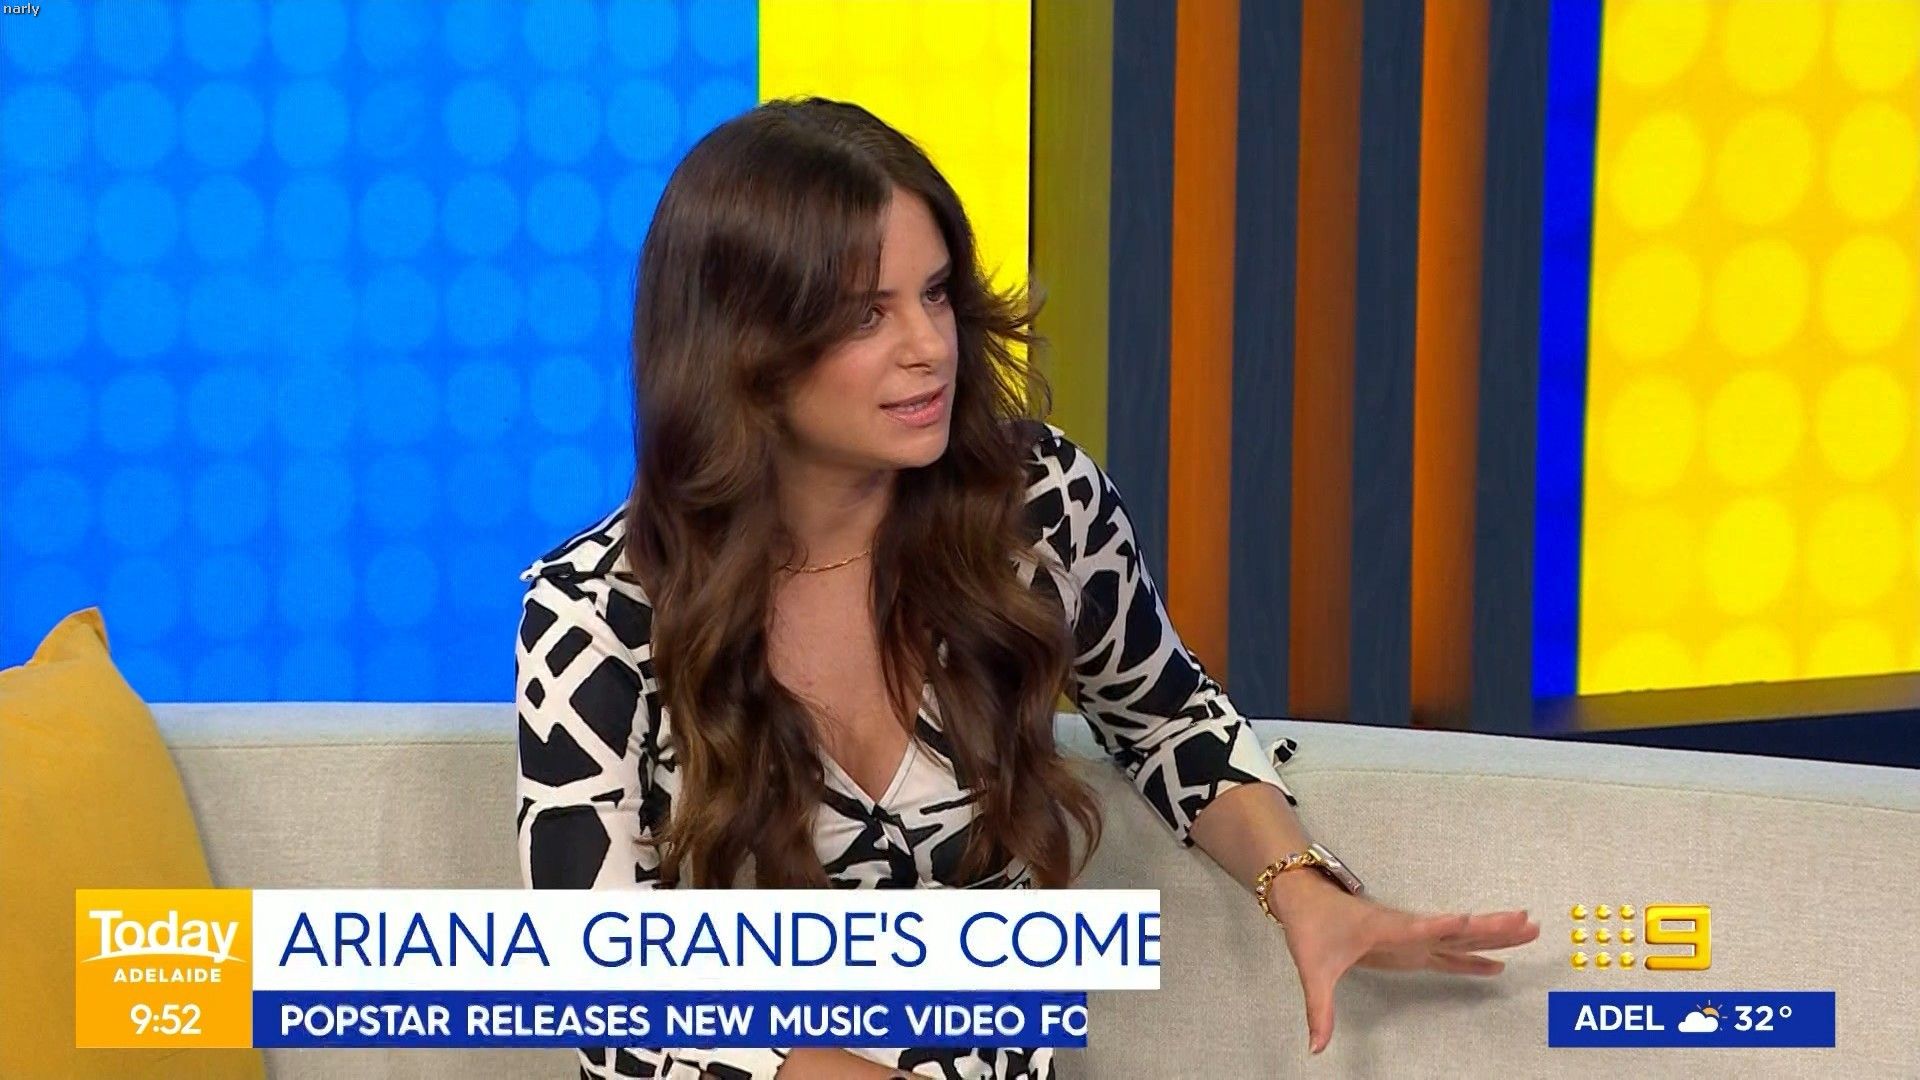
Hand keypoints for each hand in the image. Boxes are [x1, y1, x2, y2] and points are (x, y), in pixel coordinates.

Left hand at [1266, 873, 1539, 1053]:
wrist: (1305, 900)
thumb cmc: (1312, 929)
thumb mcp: (1313, 970)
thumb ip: (1319, 1010)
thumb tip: (1317, 1047)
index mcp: (1385, 930)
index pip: (1417, 928)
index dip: (1440, 925)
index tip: (1464, 920)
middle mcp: (1407, 930)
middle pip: (1456, 929)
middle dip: (1491, 927)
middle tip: (1527, 922)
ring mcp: (1412, 935)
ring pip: (1461, 936)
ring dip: (1494, 934)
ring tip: (1529, 928)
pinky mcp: (1411, 942)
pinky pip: (1450, 950)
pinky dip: (1475, 955)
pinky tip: (1498, 962)